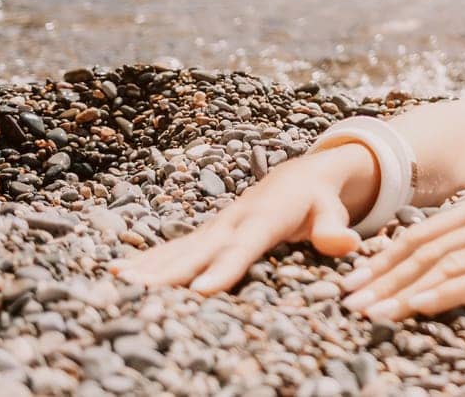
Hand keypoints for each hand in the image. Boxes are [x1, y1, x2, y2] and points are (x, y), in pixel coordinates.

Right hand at [108, 147, 371, 292]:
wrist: (303, 175)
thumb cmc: (320, 201)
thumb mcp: (333, 213)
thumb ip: (335, 231)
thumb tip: (348, 245)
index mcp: (266, 218)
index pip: (244, 247)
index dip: (224, 268)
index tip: (202, 291)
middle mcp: (235, 220)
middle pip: (201, 249)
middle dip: (170, 271)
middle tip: (139, 291)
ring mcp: (218, 225)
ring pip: (180, 248)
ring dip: (149, 265)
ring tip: (116, 282)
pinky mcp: (208, 232)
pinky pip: (174, 248)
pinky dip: (148, 260)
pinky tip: (118, 274)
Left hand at [340, 195, 464, 320]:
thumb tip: (414, 262)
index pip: (419, 235)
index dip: (381, 259)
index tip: (350, 282)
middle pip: (425, 251)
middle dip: (383, 279)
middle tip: (349, 303)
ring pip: (446, 267)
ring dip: (404, 291)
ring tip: (375, 312)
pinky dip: (444, 294)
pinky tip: (420, 306)